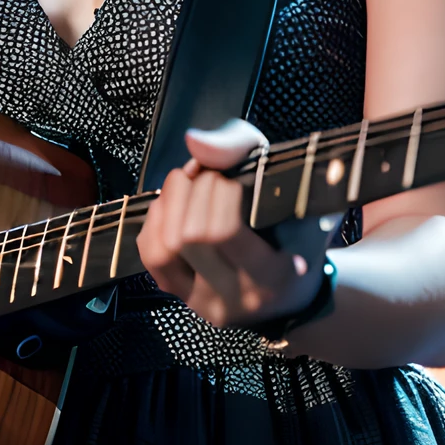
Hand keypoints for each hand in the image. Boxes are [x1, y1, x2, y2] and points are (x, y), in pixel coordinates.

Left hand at [136, 120, 330, 329]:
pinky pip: (151, 254)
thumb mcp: (288, 193)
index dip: (218, 191)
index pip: (222, 231)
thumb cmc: (294, 234)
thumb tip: (195, 143)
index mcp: (270, 276)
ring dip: (170, 202)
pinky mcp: (179, 296)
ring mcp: (201, 301)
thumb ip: (243, 155)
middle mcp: (232, 296)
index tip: (230, 178)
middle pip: (188, 235)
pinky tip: (175, 204)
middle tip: (208, 176)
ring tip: (188, 185)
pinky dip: (157, 219)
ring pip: (163, 246)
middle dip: (193, 190)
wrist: (287, 297)